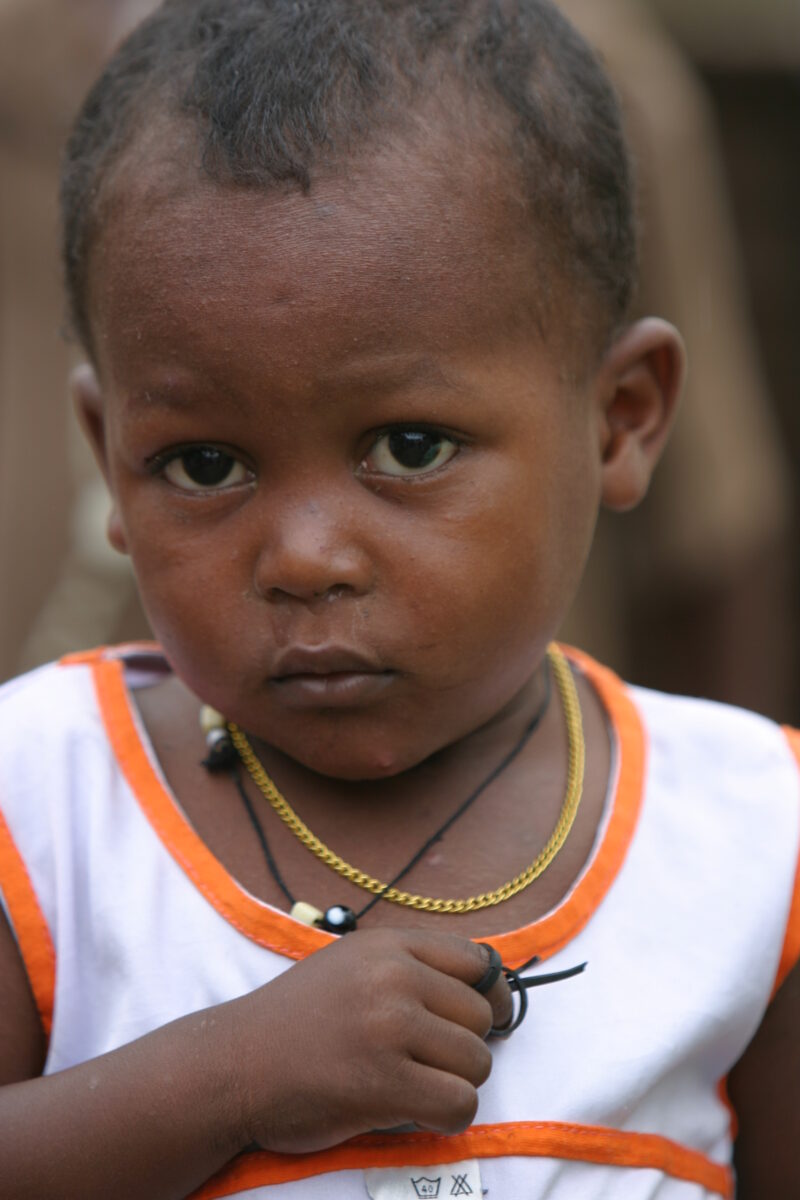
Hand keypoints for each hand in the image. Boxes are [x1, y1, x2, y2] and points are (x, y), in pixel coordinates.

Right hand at [230, 929, 511, 1153]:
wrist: (234, 1066)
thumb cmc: (296, 1021)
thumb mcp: (351, 966)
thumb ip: (409, 967)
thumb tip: (485, 988)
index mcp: (387, 946)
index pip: (476, 960)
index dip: (488, 995)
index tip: (480, 1020)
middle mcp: (392, 977)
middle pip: (480, 1016)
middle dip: (462, 1047)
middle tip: (424, 1063)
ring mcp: (388, 1028)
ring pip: (477, 1062)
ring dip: (454, 1084)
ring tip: (413, 1087)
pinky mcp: (384, 1082)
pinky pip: (459, 1104)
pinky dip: (446, 1117)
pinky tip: (413, 1113)